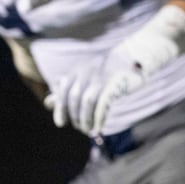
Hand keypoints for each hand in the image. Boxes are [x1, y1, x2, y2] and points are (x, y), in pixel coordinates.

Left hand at [42, 6, 184, 133]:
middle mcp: (87, 72)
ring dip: (86, 119)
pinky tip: (98, 127)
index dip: (60, 108)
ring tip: (88, 129)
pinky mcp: (116, 83)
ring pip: (87, 102)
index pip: (63, 92)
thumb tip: (48, 102)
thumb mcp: (84, 76)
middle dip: (75, 116)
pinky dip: (99, 118)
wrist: (136, 54)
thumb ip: (66, 89)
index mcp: (77, 71)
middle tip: (79, 127)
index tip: (61, 123)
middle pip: (75, 98)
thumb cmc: (107, 70)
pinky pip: (103, 103)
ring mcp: (102, 77)